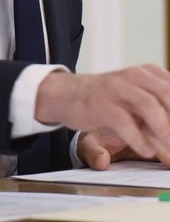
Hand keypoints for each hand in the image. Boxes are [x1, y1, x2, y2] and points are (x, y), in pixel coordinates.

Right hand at [35, 65, 169, 166]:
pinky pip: (124, 121)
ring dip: (164, 130)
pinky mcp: (100, 104)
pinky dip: (138, 139)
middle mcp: (135, 76)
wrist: (65, 94)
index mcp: (150, 73)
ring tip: (169, 150)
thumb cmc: (108, 101)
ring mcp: (117, 88)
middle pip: (168, 95)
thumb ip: (161, 119)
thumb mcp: (138, 102)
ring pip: (149, 105)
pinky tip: (145, 151)